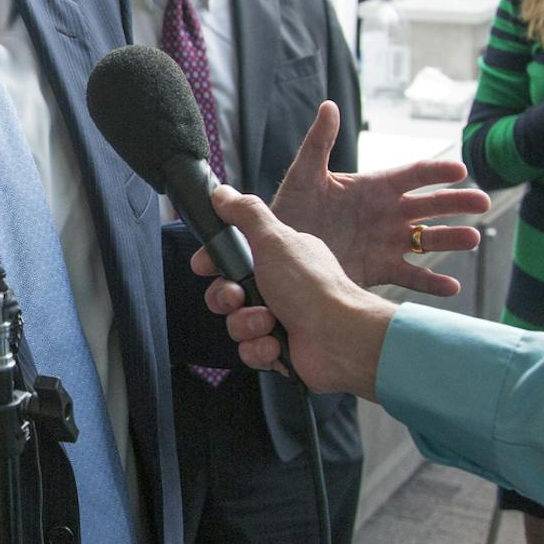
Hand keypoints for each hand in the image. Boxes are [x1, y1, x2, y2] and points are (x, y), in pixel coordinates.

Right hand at [195, 186, 395, 397]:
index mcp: (280, 258)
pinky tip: (276, 344)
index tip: (203, 265)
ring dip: (247, 324)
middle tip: (238, 297)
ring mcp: (280, 319)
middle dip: (226, 297)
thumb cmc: (312, 287)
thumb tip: (221, 193)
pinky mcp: (280, 350)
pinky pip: (249, 350)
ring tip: (269, 322)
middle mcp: (280, 287)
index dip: (214, 262)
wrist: (340, 338)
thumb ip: (246, 214)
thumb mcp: (274, 240)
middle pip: (227, 292)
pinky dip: (260, 349)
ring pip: (236, 323)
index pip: (234, 256)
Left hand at [267, 102, 490, 295]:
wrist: (281, 250)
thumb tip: (329, 104)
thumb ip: (319, 142)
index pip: (414, 174)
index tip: (460, 171)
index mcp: (376, 187)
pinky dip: (432, 283)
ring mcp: (387, 242)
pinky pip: (411, 276)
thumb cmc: (292, 207)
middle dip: (457, 203)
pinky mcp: (380, 269)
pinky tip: (452, 287)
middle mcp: (388, 214)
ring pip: (427, 239)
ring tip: (473, 239)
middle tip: (484, 201)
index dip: (436, 172)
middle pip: (430, 206)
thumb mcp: (305, 174)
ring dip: (451, 239)